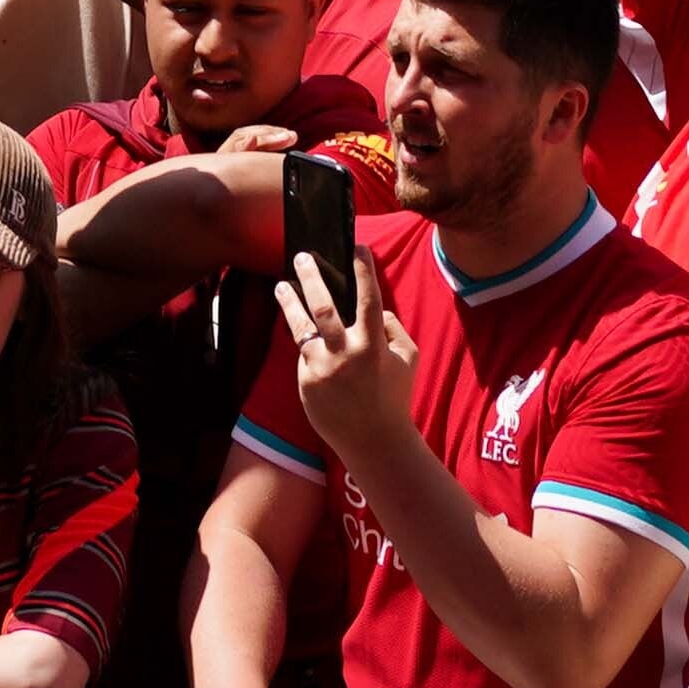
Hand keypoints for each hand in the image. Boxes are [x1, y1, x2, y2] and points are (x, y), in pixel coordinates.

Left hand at [268, 241, 412, 458]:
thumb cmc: (394, 396)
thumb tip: (376, 311)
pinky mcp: (306, 382)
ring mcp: (321, 369)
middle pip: (323, 307)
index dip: (363, 270)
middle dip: (311, 277)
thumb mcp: (407, 360)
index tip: (357, 246)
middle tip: (302, 256)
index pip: (368, 299)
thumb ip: (394, 330)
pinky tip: (307, 338)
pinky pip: (305, 355)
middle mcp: (344, 354)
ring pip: (300, 327)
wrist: (373, 441)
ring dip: (289, 303)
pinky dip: (307, 345)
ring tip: (281, 285)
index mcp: (373, 346)